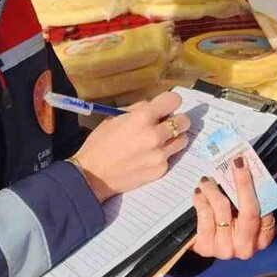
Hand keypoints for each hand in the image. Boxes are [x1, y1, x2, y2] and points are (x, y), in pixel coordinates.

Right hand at [71, 92, 190, 202]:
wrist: (92, 175)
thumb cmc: (99, 143)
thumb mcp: (114, 118)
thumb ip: (138, 109)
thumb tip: (154, 107)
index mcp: (142, 117)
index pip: (173, 100)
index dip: (170, 102)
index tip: (165, 107)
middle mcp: (155, 135)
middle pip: (184, 121)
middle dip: (176, 120)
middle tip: (166, 124)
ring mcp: (160, 154)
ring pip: (182, 139)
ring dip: (174, 138)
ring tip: (160, 141)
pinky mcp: (161, 170)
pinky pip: (170, 157)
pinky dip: (163, 155)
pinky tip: (148, 157)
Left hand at [191, 154, 275, 259]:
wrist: (204, 244)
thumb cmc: (228, 224)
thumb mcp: (243, 214)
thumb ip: (248, 198)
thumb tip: (245, 167)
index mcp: (262, 239)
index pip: (265, 210)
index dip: (255, 185)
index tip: (245, 164)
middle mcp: (247, 247)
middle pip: (250, 210)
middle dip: (243, 182)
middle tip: (235, 162)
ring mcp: (226, 250)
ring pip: (223, 209)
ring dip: (214, 189)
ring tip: (206, 180)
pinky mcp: (207, 248)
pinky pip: (205, 215)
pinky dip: (201, 200)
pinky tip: (199, 193)